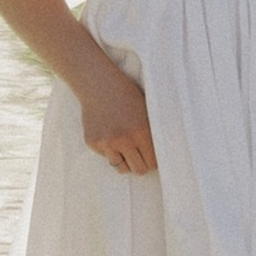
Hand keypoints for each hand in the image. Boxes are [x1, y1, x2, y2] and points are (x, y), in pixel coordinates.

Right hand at [78, 60, 156, 176]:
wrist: (100, 85)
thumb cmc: (127, 97)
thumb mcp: (146, 112)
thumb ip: (152, 135)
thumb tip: (162, 158)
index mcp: (141, 132)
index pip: (153, 163)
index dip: (153, 161)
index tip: (151, 157)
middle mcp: (123, 139)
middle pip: (139, 170)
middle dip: (141, 165)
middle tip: (140, 157)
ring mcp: (106, 142)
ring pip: (121, 168)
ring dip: (125, 161)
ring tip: (125, 147)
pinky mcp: (93, 143)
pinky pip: (106, 157)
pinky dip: (109, 151)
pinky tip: (109, 134)